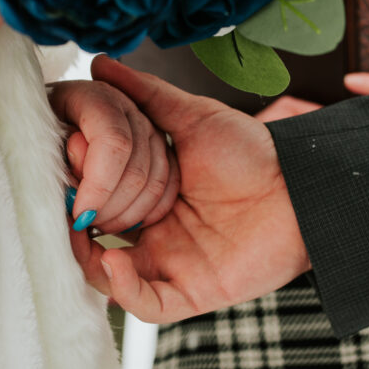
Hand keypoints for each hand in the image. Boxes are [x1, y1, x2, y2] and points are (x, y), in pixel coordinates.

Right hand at [69, 55, 309, 321]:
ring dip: (85, 259)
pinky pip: (145, 304)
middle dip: (73, 223)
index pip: (94, 202)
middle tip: (68, 198)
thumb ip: (146, 96)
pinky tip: (113, 257)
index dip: (77, 188)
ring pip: (108, 279)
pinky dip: (123, 286)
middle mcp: (153, 236)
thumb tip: (102, 63)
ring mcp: (170, 265)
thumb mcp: (193, 117)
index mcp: (148, 200)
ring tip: (79, 226)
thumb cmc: (254, 152)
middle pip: (91, 243)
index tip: (67, 164)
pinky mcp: (191, 292)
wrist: (301, 184)